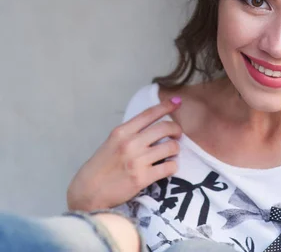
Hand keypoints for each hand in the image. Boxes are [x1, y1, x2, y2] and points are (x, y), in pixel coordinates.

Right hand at [67, 98, 182, 210]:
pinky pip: (169, 167)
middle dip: (176, 130)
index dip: (166, 106)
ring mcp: (137, 161)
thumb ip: (130, 134)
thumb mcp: (111, 143)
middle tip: (177, 135)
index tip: (177, 102)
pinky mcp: (142, 178)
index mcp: (121, 132)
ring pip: (171, 147)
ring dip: (175, 149)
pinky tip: (167, 167)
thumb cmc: (100, 168)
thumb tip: (152, 127)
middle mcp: (130, 143)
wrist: (88, 193)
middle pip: (165, 128)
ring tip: (171, 154)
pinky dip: (172, 166)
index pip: (149, 114)